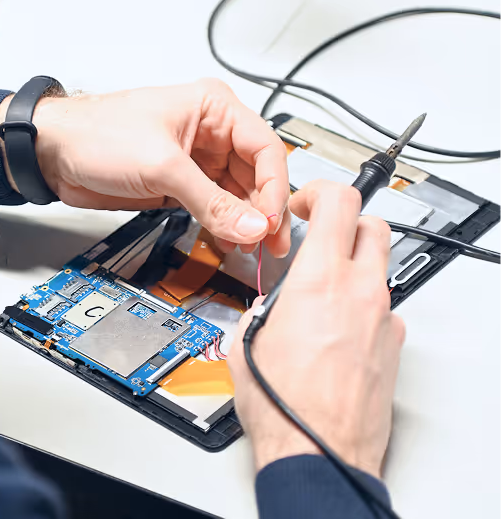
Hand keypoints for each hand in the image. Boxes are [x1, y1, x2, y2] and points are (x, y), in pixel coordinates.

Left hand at [2, 79, 290, 256]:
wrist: (53, 153)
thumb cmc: (96, 134)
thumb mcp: (162, 166)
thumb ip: (210, 200)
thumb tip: (252, 226)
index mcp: (214, 108)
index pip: (264, 149)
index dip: (274, 188)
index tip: (272, 222)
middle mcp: (210, 132)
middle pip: (255, 174)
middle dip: (263, 210)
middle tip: (269, 244)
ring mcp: (195, 161)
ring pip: (236, 194)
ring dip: (244, 222)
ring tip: (249, 248)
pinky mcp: (178, 184)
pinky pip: (213, 207)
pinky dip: (222, 225)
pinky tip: (228, 241)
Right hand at [228, 180, 405, 477]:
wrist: (317, 449)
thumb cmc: (283, 405)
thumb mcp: (248, 343)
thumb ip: (261, 310)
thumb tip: (267, 307)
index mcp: (319, 282)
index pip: (338, 204)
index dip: (320, 192)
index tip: (305, 203)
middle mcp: (360, 294)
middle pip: (373, 226)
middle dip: (348, 222)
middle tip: (324, 234)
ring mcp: (383, 320)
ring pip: (379, 269)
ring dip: (354, 266)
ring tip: (323, 291)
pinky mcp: (394, 347)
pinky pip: (383, 310)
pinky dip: (363, 308)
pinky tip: (337, 332)